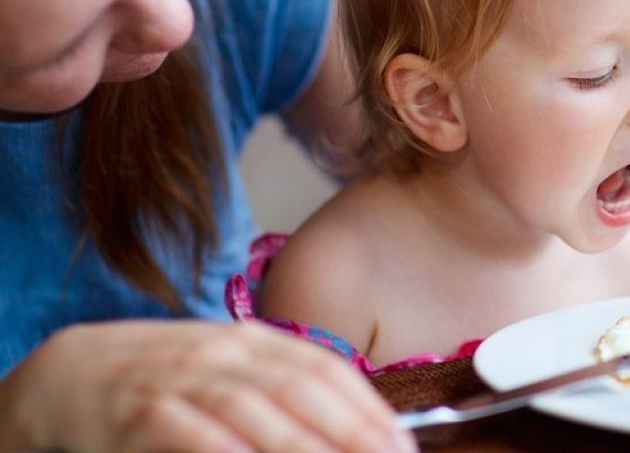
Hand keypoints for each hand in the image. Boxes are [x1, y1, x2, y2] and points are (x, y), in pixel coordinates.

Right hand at [0, 319, 415, 452]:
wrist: (74, 371)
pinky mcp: (142, 410)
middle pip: (301, 389)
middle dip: (352, 432)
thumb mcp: (230, 370)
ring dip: (302, 445)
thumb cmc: (168, 380)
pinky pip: (192, 431)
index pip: (326, 369)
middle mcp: (226, 352)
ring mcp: (184, 378)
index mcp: (254, 340)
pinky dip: (227, 448)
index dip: (368, 409)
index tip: (403, 447)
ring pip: (254, 410)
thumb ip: (281, 390)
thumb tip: (351, 427)